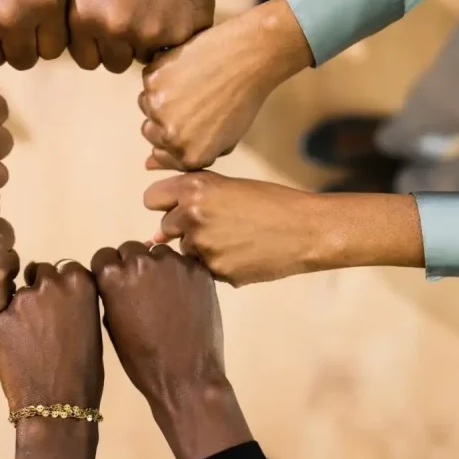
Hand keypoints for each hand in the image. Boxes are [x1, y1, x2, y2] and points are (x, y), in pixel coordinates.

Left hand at [0, 261, 102, 458]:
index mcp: (80, 283)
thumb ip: (74, 302)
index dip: (61, 283)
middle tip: (43, 315)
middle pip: (40, 271)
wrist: (57, 402)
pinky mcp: (1, 317)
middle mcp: (50, 283)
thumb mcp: (90, 325)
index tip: (61, 299)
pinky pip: (5, 315)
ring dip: (24, 308)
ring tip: (30, 338)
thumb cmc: (84, 369)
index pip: (66, 267)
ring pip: (20, 294)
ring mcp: (22, 299)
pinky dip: (10, 327)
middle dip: (40, 287)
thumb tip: (61, 298)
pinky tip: (18, 348)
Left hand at [68, 0, 213, 72]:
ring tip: (152, 7)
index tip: (108, 24)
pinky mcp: (183, 33)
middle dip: (122, 46)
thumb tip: (63, 47)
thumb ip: (72, 17)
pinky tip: (171, 7)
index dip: (97, 44)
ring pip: (144, 58)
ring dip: (148, 41)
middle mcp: (115, 28)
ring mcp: (151, 33)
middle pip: (116, 63)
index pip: (87, 59)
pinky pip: (173, 51)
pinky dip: (174, 34)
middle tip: (133, 15)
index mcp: (85, 18)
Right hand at [91, 242, 250, 458]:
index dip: (109, 270)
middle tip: (142, 290)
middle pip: (131, 248)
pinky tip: (184, 298)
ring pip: (159, 252)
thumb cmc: (141, 359)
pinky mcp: (198, 270)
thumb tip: (116, 279)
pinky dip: (182, 275)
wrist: (186, 376)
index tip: (117, 284)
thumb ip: (110, 293)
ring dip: (158, 267)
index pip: (104, 255)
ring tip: (166, 295)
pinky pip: (184, 263)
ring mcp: (173, 263)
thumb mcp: (110, 324)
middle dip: (132, 265)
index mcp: (112, 275)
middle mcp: (141, 260)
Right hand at [139, 0, 312, 169]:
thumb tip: (148, 163)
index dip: (174, 137)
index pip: (162, 155)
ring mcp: (156, 106)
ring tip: (189, 83)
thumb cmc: (243, 98)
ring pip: (145, 105)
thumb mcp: (225, 140)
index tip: (185, 122)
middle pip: (150, 132)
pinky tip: (185, 68)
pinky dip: (161, 74)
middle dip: (164, 120)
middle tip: (190, 101)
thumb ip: (189, 155)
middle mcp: (168, 135)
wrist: (248, 57)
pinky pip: (148, 80)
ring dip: (160, 97)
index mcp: (187, 156)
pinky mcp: (152, 78)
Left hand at [144, 171, 424, 288]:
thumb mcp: (228, 187)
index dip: (166, 204)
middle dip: (184, 228)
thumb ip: (189, 198)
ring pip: (185, 250)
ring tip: (236, 239)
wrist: (306, 230)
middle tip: (220, 224)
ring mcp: (202, 245)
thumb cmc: (269, 203)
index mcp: (194, 188)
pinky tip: (243, 254)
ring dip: (202, 248)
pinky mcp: (215, 270)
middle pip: (165, 227)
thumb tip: (154, 234)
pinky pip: (203, 269)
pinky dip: (218, 264)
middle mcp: (192, 215)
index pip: (151, 199)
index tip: (180, 207)